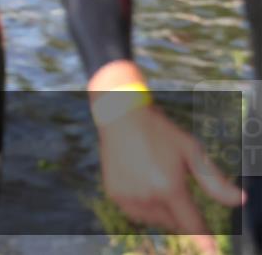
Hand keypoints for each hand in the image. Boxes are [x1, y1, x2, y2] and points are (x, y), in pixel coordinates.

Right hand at [97, 106, 243, 254]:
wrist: (120, 116)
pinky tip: (142, 182)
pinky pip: (137, 213)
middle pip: (174, 223)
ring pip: (155, 220)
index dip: (205, 241)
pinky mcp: (116, 194)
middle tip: (174, 183)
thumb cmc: (160, 132)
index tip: (213, 253)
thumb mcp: (192, 151)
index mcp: (169, 187)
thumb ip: (216, 181)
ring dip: (162, 210)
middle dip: (180, 211)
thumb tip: (241, 200)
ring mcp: (129, 197)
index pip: (192, 225)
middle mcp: (147, 196)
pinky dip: (145, 206)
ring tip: (156, 178)